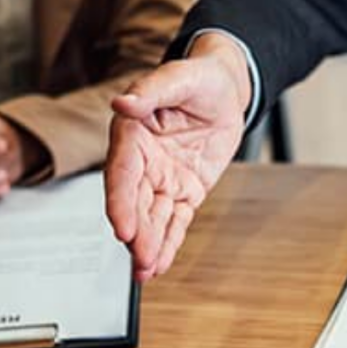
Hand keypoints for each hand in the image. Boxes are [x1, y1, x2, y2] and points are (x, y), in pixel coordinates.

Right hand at [105, 34, 251, 281]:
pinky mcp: (183, 191)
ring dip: (149, 244)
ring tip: (146, 270)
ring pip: (152, 216)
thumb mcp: (180, 77)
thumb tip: (124, 101)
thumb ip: (151, 90)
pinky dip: (169, 242)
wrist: (226, 90)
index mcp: (132, 132)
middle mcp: (143, 160)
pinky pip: (175, 220)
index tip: (123, 227)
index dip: (120, 202)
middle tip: (140, 258)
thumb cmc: (199, 78)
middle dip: (136, 232)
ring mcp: (162, 178)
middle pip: (134, 201)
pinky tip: (160, 264)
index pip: (122, 172)